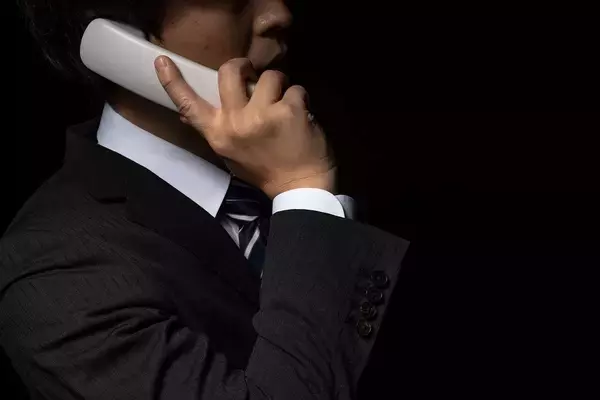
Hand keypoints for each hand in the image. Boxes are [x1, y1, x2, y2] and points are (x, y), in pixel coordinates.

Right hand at [154, 56, 336, 198]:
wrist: (300, 186)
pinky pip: (295, 89)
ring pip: (269, 76)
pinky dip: (301, 100)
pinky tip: (302, 117)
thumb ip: (215, 130)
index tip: (162, 61)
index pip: (189, 105)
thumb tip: (185, 114)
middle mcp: (236, 123)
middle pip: (229, 71)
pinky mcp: (289, 111)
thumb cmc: (264, 171)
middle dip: (243, 65)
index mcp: (218, 135)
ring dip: (280, 85)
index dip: (173, 81)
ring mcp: (263, 115)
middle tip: (252, 72)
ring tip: (284, 103)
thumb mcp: (230, 154)